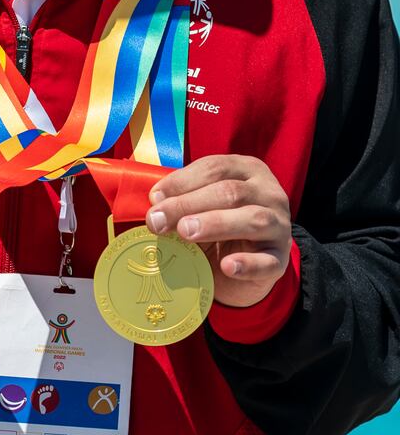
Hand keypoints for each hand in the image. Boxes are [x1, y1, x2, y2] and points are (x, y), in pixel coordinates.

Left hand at [145, 155, 291, 308]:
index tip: (154, 198)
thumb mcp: (200, 207)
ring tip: (186, 233)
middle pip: (231, 192)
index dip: (182, 181)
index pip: (215, 168)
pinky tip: (227, 266)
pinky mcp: (280, 259)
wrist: (246, 263)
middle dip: (190, 204)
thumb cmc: (217, 225)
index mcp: (247, 170)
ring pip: (253, 219)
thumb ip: (181, 201)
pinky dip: (248, 264)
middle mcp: (269, 192)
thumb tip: (156, 203)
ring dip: (216, 224)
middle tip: (159, 220)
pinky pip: (268, 262)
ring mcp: (279, 225)